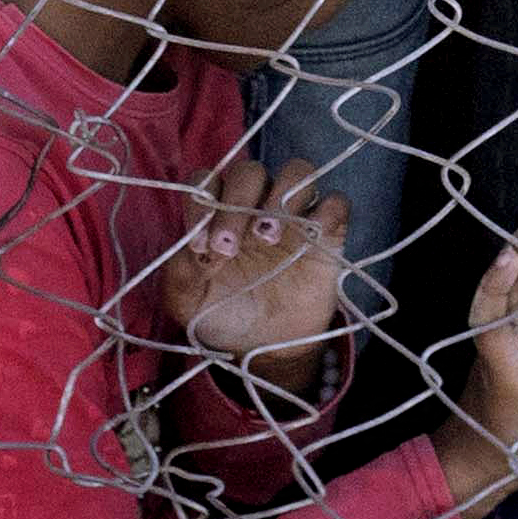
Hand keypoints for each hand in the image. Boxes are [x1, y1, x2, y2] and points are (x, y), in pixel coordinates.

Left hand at [155, 157, 351, 386]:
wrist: (265, 347)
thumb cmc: (222, 314)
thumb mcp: (188, 300)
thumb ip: (181, 270)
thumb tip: (197, 246)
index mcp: (218, 212)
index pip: (207, 180)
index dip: (201, 202)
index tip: (198, 246)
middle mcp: (255, 204)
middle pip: (250, 172)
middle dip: (237, 200)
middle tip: (230, 247)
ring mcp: (294, 215)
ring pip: (297, 171)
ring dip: (283, 193)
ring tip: (268, 235)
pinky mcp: (328, 234)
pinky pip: (336, 202)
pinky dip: (328, 210)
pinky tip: (312, 237)